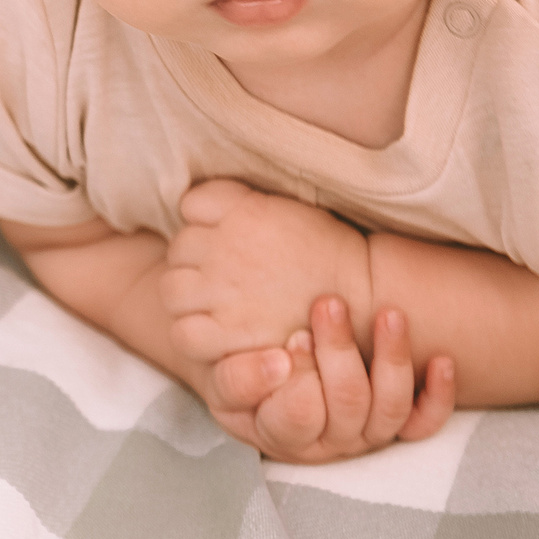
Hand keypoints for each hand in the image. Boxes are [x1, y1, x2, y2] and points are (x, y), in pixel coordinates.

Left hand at [161, 179, 371, 365]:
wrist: (366, 301)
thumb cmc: (331, 257)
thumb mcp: (289, 211)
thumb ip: (247, 207)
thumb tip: (208, 206)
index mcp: (243, 210)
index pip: (192, 203)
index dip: (203, 221)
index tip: (222, 236)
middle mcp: (226, 245)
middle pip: (180, 247)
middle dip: (194, 261)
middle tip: (221, 278)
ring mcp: (222, 289)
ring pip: (172, 288)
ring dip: (187, 297)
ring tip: (213, 306)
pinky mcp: (228, 331)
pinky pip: (184, 332)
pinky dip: (192, 333)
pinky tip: (213, 334)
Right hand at [204, 297, 455, 462]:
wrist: (264, 372)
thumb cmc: (237, 368)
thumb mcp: (220, 377)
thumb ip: (236, 378)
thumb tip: (278, 362)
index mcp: (279, 435)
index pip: (295, 417)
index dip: (300, 380)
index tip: (292, 339)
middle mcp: (328, 442)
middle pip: (346, 405)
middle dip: (341, 352)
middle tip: (329, 305)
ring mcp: (365, 436)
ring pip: (389, 409)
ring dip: (392, 359)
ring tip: (388, 314)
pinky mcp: (395, 425)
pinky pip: (424, 422)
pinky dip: (438, 395)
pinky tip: (441, 361)